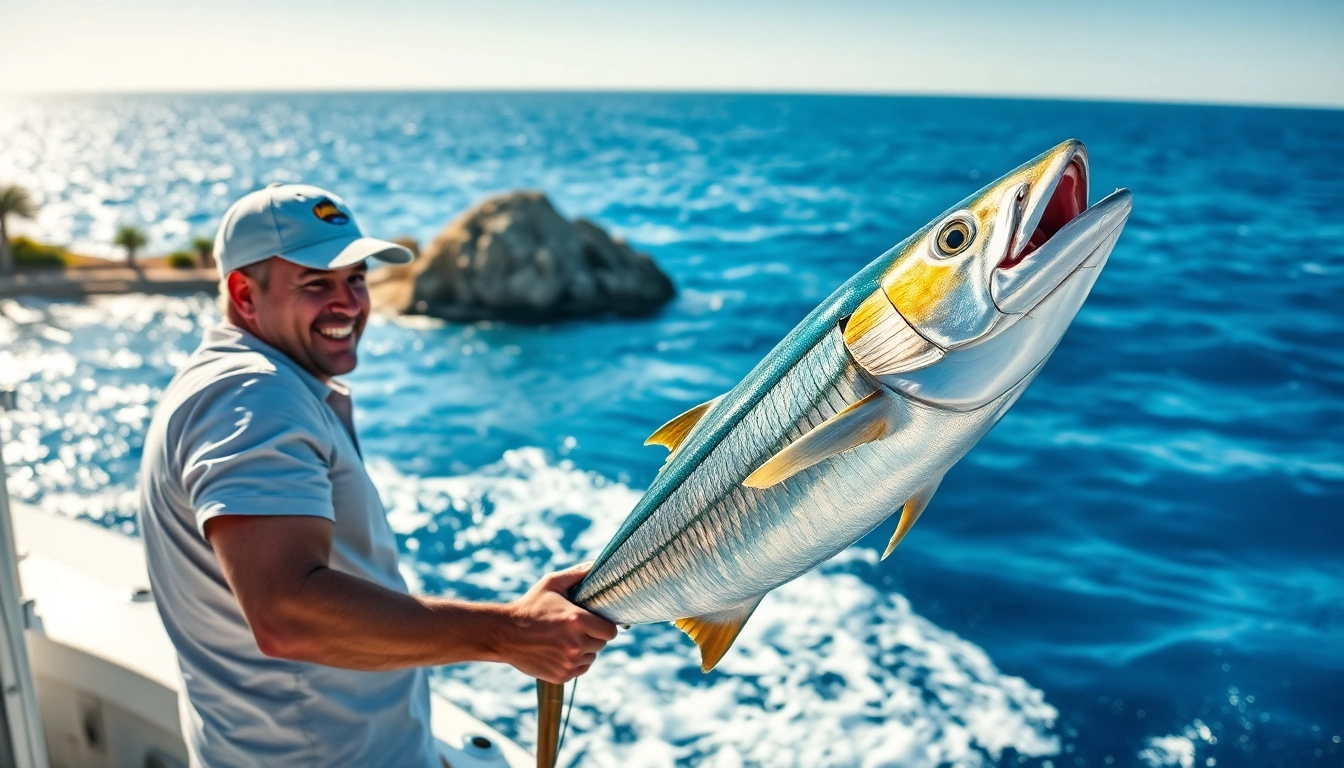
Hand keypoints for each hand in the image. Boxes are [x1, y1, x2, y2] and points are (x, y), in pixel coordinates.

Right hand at [498, 563, 617, 683]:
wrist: (505, 634)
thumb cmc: (530, 606)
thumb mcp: (552, 584)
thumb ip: (578, 573)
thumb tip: (598, 563)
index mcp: (577, 621)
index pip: (611, 631)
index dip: (605, 625)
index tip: (596, 621)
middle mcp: (576, 644)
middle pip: (601, 644)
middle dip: (593, 636)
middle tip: (577, 628)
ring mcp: (568, 663)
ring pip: (591, 658)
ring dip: (584, 650)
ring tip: (566, 639)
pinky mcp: (561, 676)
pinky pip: (579, 670)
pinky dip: (574, 662)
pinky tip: (560, 651)